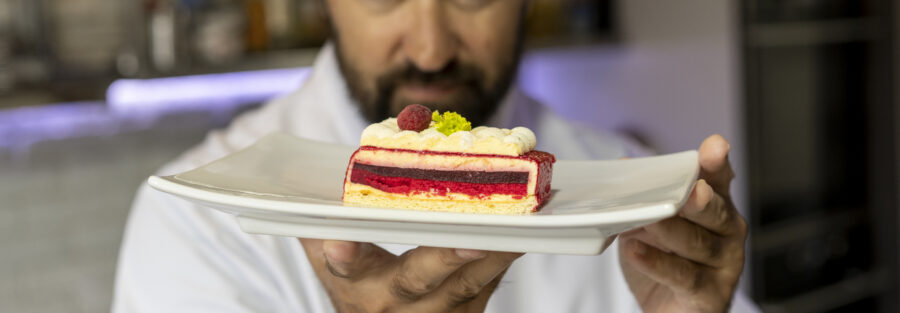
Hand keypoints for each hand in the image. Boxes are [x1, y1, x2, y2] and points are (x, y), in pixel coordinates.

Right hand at [298, 239, 521, 312]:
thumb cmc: (356, 282)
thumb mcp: (329, 257)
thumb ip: (322, 220)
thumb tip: (300, 171)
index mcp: (356, 286)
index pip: (345, 271)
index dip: (343, 257)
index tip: (337, 243)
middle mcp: (394, 304)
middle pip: (418, 281)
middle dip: (443, 260)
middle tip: (469, 241)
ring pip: (466, 287)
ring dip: (492, 257)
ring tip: (517, 228)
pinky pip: (489, 286)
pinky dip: (506, 258)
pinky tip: (526, 232)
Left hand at [618, 135, 747, 312]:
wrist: (666, 307)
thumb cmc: (665, 259)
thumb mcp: (651, 223)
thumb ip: (646, 196)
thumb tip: (623, 166)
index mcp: (714, 206)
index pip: (719, 179)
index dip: (716, 163)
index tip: (714, 146)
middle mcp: (726, 232)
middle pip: (715, 211)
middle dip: (701, 200)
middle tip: (690, 191)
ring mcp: (723, 264)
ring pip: (698, 244)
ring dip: (670, 231)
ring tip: (647, 222)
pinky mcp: (709, 294)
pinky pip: (684, 276)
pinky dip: (657, 263)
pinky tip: (636, 251)